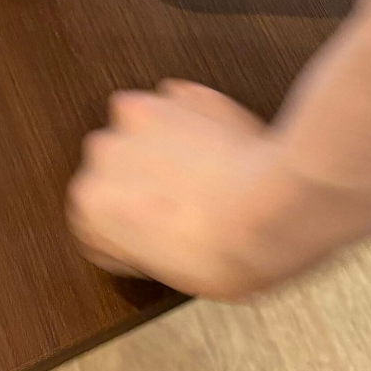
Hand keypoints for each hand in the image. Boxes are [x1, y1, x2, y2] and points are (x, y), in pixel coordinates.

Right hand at [68, 81, 370, 300]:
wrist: (278, 209)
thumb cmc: (229, 252)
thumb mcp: (175, 276)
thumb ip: (147, 243)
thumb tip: (161, 234)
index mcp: (91, 205)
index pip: (95, 223)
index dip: (128, 235)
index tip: (152, 239)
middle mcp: (104, 153)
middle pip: (115, 172)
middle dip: (142, 185)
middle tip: (182, 210)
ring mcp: (141, 114)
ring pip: (142, 133)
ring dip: (163, 148)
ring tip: (204, 178)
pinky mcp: (181, 93)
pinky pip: (179, 110)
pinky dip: (195, 124)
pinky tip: (220, 152)